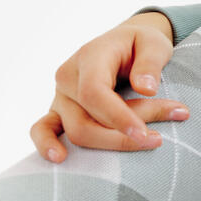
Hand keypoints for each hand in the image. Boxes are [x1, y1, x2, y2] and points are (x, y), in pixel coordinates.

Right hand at [29, 13, 186, 162]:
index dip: (118, 117)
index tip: (144, 133)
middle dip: (122, 133)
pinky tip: (61, 158)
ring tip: (148, 142)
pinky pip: (42, 129)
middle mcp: (68, 77)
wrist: (127, 42)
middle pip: (86, 119)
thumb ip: (150, 63)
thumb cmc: (141, 44)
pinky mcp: (59, 110)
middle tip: (158, 138)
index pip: (95, 93)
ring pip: (76, 130)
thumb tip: (146, 89)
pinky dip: (47, 145)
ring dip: (111, 142)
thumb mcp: (154, 43)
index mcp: (90, 56)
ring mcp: (61, 95)